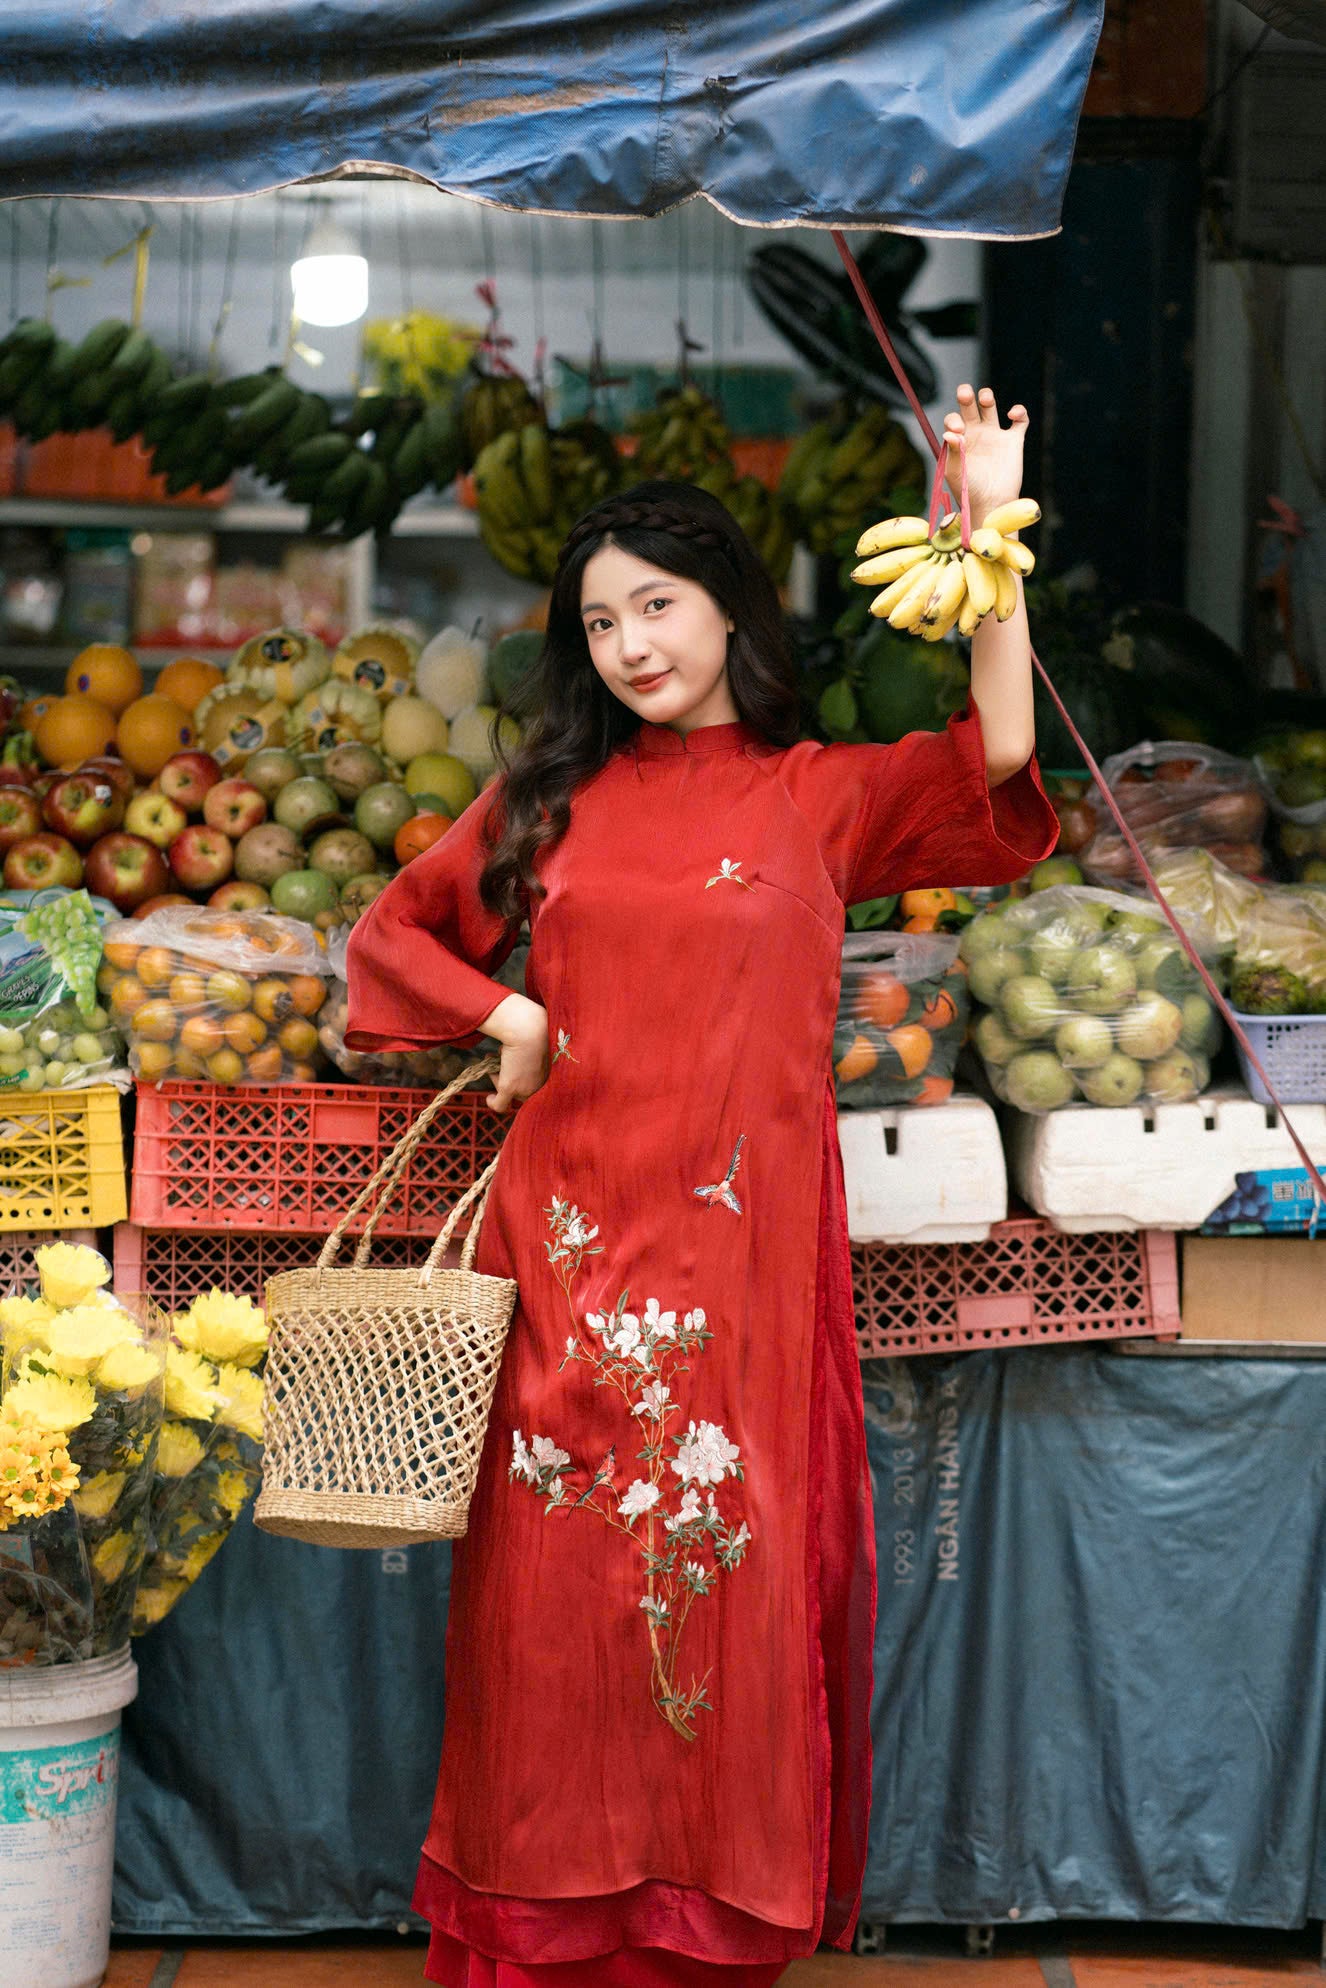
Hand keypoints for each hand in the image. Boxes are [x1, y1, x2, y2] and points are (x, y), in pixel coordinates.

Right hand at [486, 1007, 548, 1113]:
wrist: (529, 1029)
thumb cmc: (535, 1029)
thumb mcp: (541, 1040)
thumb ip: (537, 1051)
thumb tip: (531, 1056)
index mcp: (553, 1076)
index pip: (536, 1084)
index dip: (523, 1074)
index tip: (515, 1063)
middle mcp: (541, 1086)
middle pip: (521, 1088)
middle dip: (508, 1074)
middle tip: (498, 1058)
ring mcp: (525, 1088)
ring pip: (508, 1093)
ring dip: (498, 1078)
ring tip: (492, 1058)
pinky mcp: (510, 1088)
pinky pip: (500, 1105)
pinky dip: (493, 1102)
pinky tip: (489, 1098)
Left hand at [942, 384, 1029, 528]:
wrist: (992, 505)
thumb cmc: (969, 492)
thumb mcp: (957, 473)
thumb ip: (954, 453)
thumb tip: (950, 433)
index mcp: (958, 440)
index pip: (953, 420)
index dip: (953, 419)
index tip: (958, 430)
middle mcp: (975, 434)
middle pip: (968, 406)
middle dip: (965, 395)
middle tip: (965, 393)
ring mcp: (994, 436)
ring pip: (990, 406)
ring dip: (987, 396)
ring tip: (986, 399)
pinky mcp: (1013, 441)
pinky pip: (1020, 420)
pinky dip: (1020, 412)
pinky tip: (1012, 414)